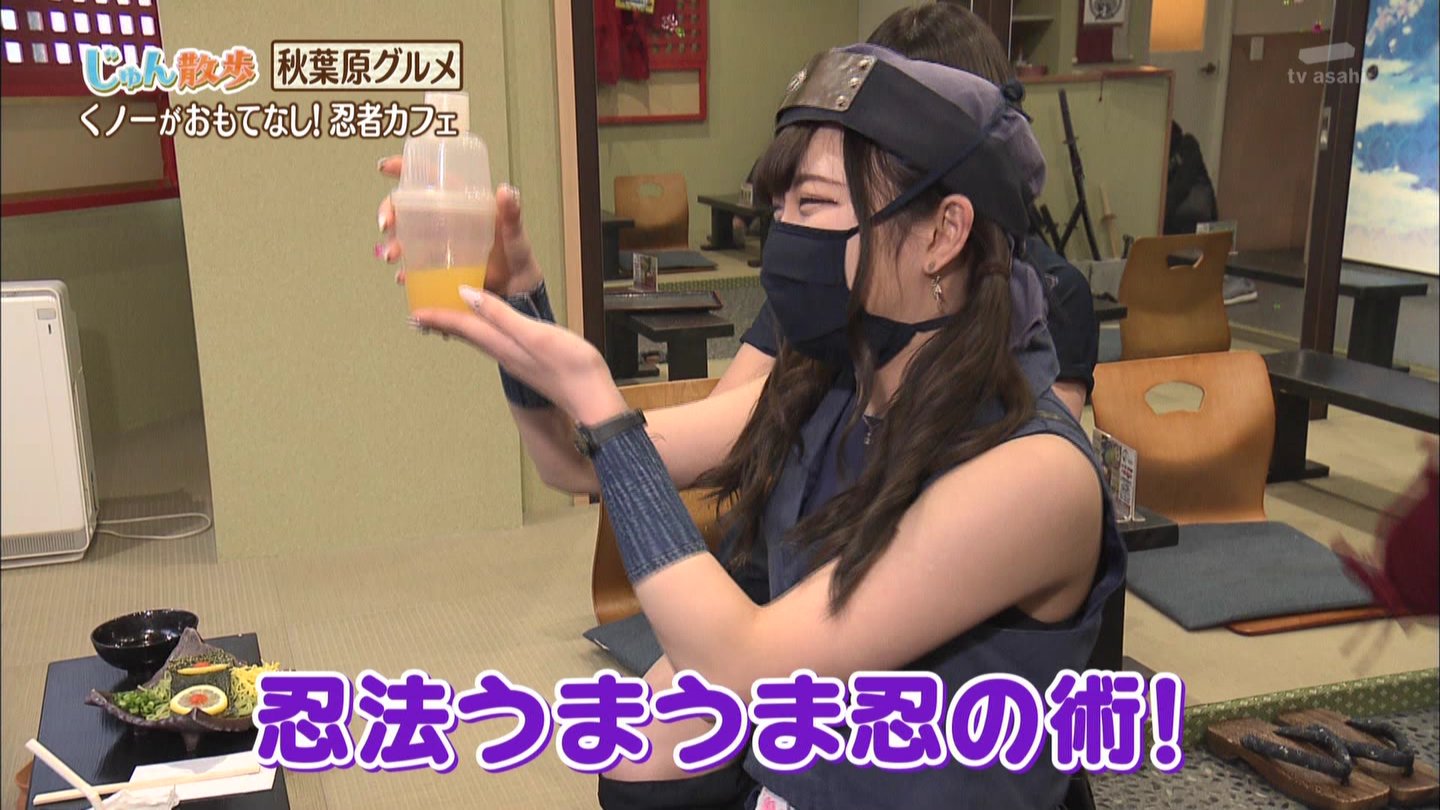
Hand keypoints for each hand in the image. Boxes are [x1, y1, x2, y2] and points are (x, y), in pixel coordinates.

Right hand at [376, 156, 541, 295]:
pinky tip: (403, 278)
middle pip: (407, 208)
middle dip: (389, 212)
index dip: (405, 169)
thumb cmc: (515, 254)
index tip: (386, 167)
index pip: (429, 180)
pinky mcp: (436, 267)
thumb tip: (506, 191)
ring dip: (392, 244)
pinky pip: (413, 266)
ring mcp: (438, 244)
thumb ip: (512, 213)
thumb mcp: (514, 232)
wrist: (517, 288)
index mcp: (460, 204)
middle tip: (386, 225)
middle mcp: (444, 221)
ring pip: (404, 237)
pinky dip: (404, 272)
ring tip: (392, 257)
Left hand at [413, 287, 628, 426]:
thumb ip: (501, 315)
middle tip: (421, 317)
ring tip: (446, 320)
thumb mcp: (535, 334)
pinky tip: (488, 329)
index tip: (413, 312)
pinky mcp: (530, 362)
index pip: (463, 326)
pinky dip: (482, 332)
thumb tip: (466, 295)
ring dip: (461, 328)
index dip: (438, 317)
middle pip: (467, 335)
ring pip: (480, 339)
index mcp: (503, 345)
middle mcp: (504, 354)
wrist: (593, 400)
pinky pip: (496, 342)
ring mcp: (517, 360)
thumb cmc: (570, 366)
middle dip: (444, 324)